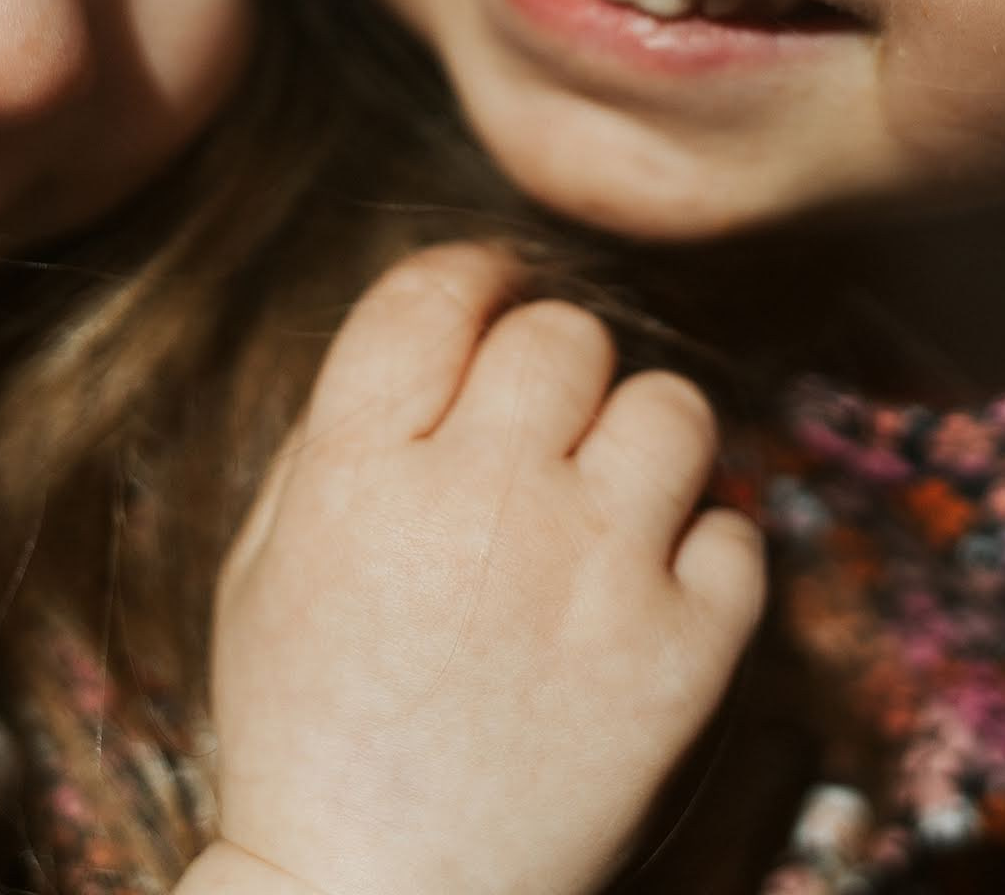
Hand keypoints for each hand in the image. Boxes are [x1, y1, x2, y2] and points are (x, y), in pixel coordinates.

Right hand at [189, 244, 765, 894]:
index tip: (493, 298)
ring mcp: (590, 576)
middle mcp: (479, 502)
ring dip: (644, 441)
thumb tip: (442, 333)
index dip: (474, 277)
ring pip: (673, 409)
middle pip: (565, 336)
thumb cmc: (311, 727)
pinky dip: (704, 554)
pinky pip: (738, 533)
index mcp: (355, 474)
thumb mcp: (266, 564)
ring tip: (613, 501)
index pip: (435, 293)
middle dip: (556, 366)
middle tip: (546, 428)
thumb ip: (340, 434)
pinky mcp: (678, 656)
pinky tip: (652, 591)